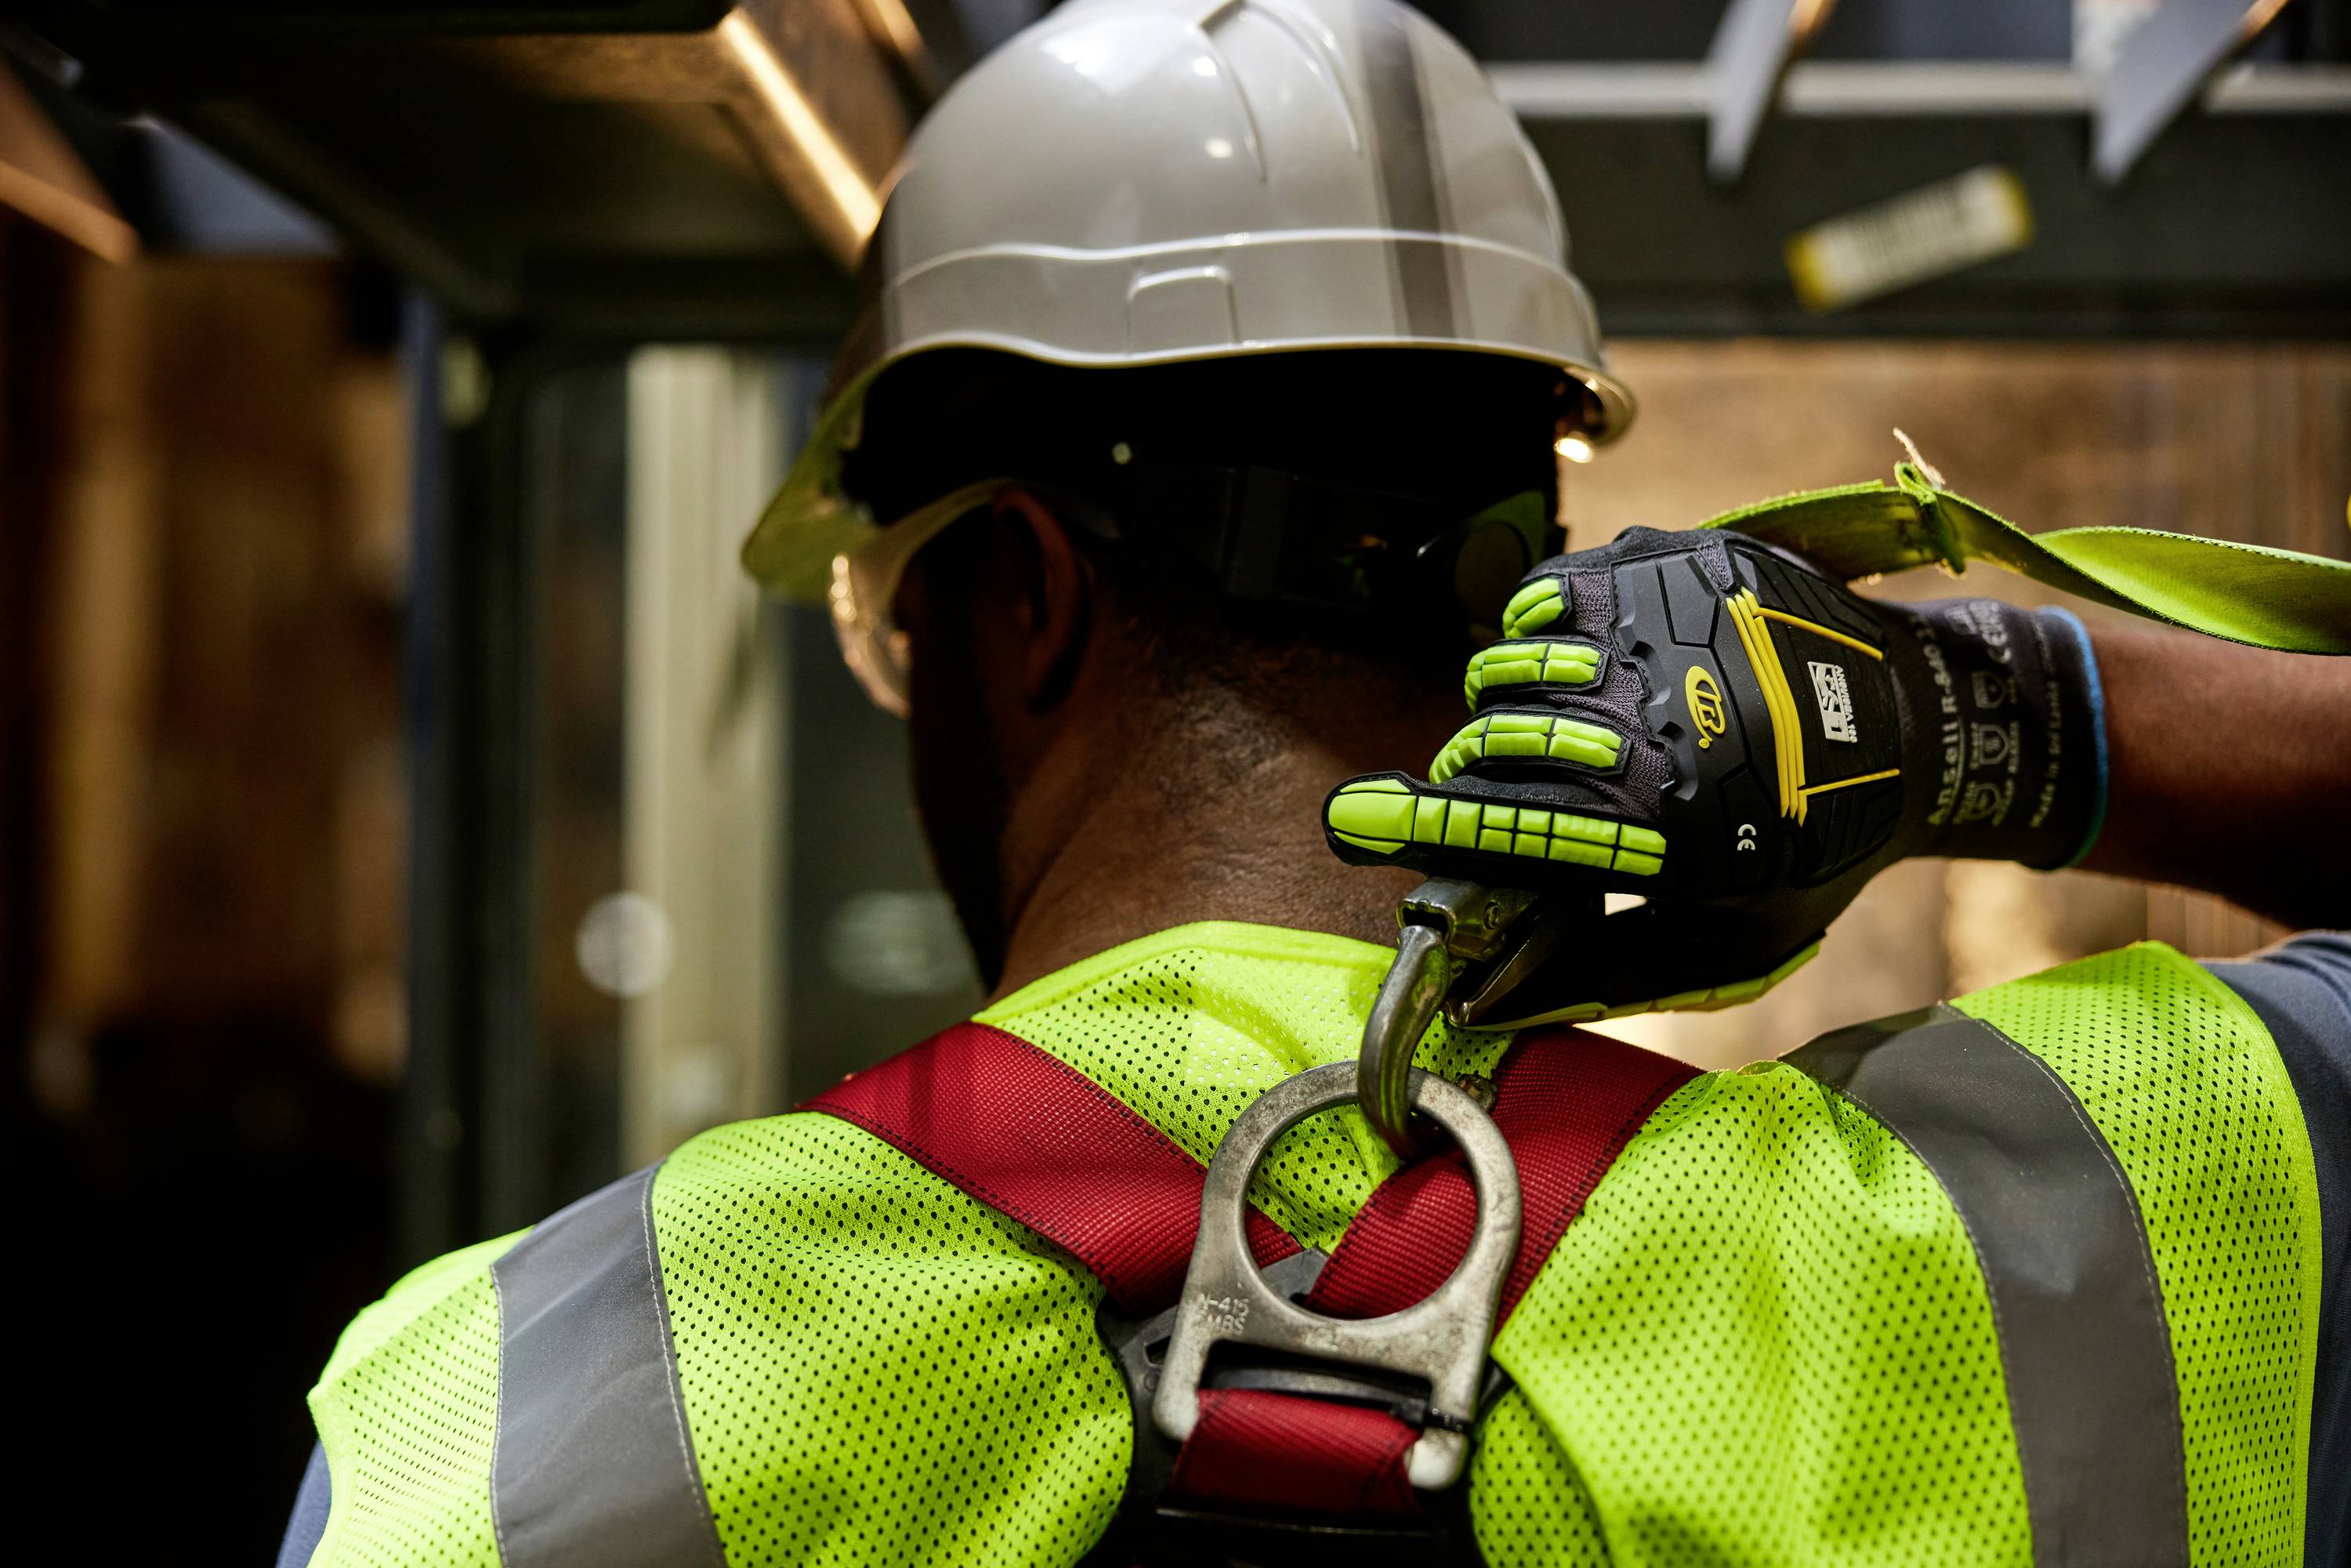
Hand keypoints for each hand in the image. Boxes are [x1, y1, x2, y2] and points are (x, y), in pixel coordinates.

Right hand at [1323, 526, 2102, 1025]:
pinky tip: (1578, 665)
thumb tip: (1486, 1004)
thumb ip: (1603, 975)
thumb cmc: (1816, 845)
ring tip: (1552, 729)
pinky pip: (1550, 592)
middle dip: (1472, 773)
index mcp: (1671, 822)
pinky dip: (1541, 630)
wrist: (1921, 727)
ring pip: (1511, 660)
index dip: (1420, 826)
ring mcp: (1664, 625)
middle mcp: (1660, 712)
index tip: (1351, 823)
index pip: (1510, 822)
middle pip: (1495, 739)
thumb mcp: (1729, 940)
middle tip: (1493, 793)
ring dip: (1507, 703)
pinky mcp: (1671, 564)